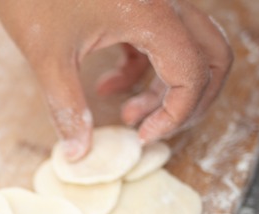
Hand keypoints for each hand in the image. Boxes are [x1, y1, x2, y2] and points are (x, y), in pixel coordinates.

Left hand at [0, 0, 232, 159]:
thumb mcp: (48, 58)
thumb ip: (67, 107)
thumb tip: (77, 153)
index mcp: (152, 15)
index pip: (193, 74)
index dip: (176, 114)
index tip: (143, 137)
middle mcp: (164, 3)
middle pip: (210, 58)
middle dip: (189, 102)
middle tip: (155, 130)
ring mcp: (153, 1)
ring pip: (187, 50)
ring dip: (166, 90)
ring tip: (127, 118)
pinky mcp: (135, 3)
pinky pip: (158, 41)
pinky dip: (143, 70)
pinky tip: (107, 88)